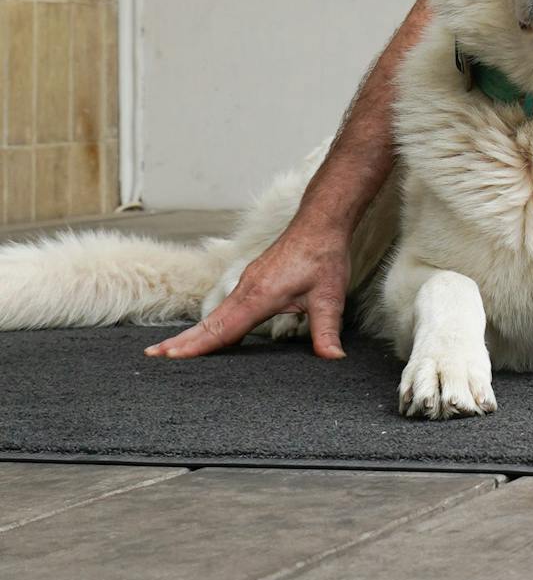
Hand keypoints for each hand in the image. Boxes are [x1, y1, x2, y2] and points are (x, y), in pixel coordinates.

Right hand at [145, 221, 349, 360]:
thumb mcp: (329, 296)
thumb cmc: (323, 256)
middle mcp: (247, 289)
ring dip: (192, 332)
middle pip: (208, 322)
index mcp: (259, 296)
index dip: (197, 345)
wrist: (321, 222)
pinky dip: (209, 322)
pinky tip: (207, 332)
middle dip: (180, 341)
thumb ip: (327, 329)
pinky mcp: (253, 281)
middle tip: (152, 357)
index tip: (169, 357)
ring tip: (170, 350)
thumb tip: (333, 357)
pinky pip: (225, 306)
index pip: (222, 328)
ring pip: (215, 314)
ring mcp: (247, 283)